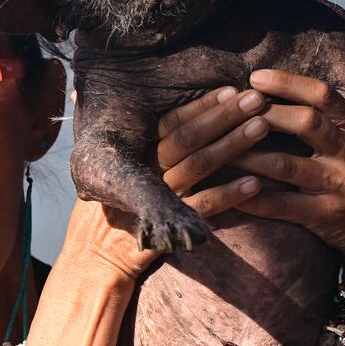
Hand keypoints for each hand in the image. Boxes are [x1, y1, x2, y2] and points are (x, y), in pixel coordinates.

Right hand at [70, 86, 270, 280]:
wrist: (101, 255)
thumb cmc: (118, 203)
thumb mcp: (115, 165)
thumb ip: (131, 134)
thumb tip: (82, 92)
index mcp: (135, 153)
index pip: (171, 123)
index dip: (201, 106)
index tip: (231, 90)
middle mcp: (146, 171)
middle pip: (188, 138)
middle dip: (225, 117)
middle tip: (257, 100)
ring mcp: (159, 198)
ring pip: (199, 166)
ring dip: (233, 145)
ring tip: (262, 128)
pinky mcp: (172, 226)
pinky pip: (204, 206)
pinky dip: (230, 194)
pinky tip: (255, 183)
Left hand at [230, 70, 344, 283]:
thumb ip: (328, 121)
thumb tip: (278, 92)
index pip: (324, 95)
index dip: (289, 83)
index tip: (256, 77)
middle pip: (305, 123)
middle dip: (264, 114)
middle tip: (231, 111)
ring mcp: (339, 186)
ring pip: (286, 165)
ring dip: (248, 156)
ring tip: (217, 149)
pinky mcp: (326, 217)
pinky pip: (283, 206)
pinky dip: (254, 199)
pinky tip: (230, 192)